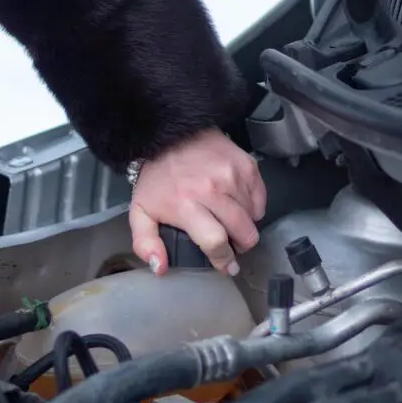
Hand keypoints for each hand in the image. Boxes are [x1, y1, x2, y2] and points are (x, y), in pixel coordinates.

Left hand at [129, 129, 265, 275]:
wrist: (170, 135)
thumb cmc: (157, 176)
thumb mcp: (141, 211)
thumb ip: (146, 243)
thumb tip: (159, 267)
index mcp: (186, 205)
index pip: (216, 242)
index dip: (224, 259)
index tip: (227, 266)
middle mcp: (213, 190)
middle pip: (243, 232)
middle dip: (240, 245)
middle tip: (232, 244)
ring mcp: (233, 176)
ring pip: (252, 217)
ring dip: (244, 224)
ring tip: (230, 220)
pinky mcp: (246, 165)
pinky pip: (260, 197)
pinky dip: (252, 206)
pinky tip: (239, 205)